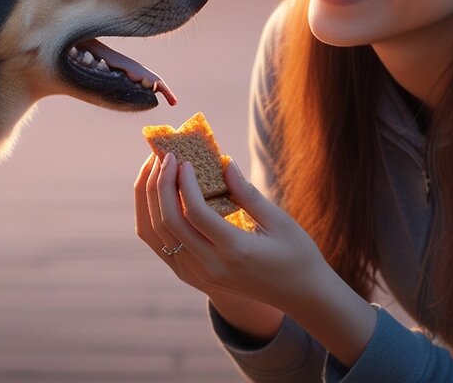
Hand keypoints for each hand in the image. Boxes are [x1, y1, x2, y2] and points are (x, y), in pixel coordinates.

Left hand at [133, 151, 331, 317]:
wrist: (300, 296)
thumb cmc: (296, 254)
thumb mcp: (279, 221)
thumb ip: (247, 193)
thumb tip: (223, 162)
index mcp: (235, 251)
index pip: (195, 213)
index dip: (184, 183)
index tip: (184, 159)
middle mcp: (211, 267)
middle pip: (170, 222)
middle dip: (161, 185)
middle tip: (166, 156)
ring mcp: (198, 275)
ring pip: (159, 235)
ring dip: (151, 198)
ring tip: (156, 168)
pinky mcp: (193, 276)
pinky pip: (162, 245)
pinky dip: (153, 216)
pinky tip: (159, 193)